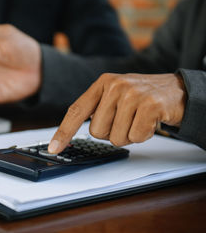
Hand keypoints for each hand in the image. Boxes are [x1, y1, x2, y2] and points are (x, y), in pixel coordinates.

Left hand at [48, 73, 186, 152]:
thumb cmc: (142, 97)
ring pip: (116, 138)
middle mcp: (115, 86)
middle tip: (127, 120)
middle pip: (97, 132)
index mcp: (103, 84)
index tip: (54, 148)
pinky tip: (150, 121)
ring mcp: (133, 94)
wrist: (177, 90)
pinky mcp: (150, 105)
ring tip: (139, 119)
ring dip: (129, 135)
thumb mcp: (116, 95)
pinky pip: (135, 137)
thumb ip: (96, 108)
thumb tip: (70, 132)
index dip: (63, 132)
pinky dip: (144, 135)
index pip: (76, 111)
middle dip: (112, 132)